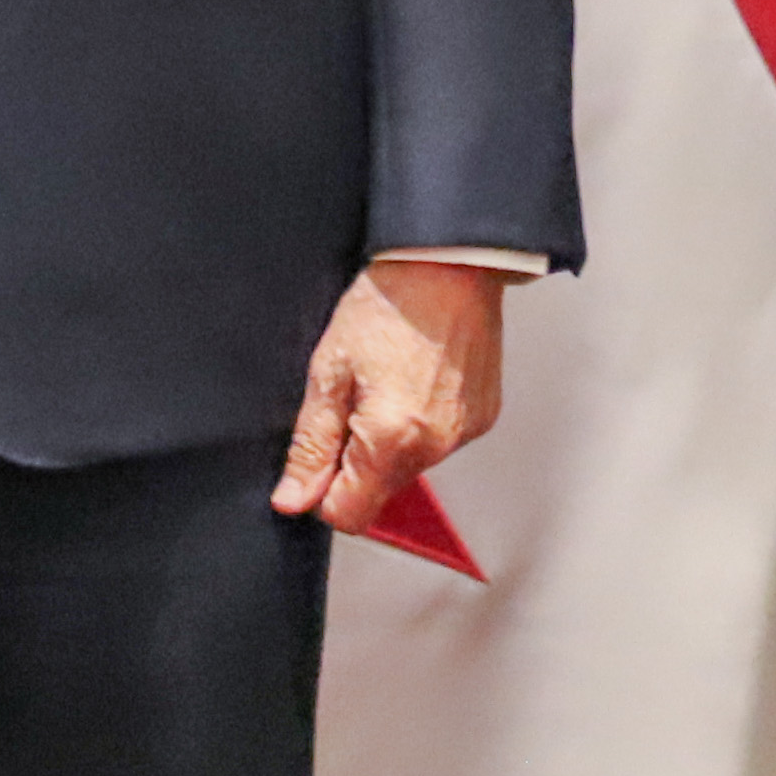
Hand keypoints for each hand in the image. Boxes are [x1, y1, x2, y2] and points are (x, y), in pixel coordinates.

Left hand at [277, 260, 510, 533]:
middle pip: (380, 492)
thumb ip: (311, 444)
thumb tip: (292, 499)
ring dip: (391, 442)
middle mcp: (436, 446)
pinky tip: (418, 379)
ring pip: (410, 467)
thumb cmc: (388, 303)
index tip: (323, 448)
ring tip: (390, 382)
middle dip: (358, 462)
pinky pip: (439, 442)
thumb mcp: (329, 370)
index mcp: (392, 439)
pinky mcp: (483, 416)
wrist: (449, 261)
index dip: (324, 489)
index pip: (348, 514)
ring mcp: (465, 432)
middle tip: (356, 399)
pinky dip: (422, 424)